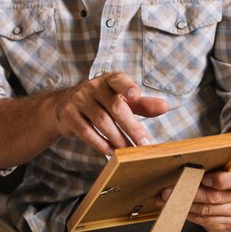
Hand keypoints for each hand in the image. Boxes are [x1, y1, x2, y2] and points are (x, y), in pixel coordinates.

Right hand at [51, 72, 167, 154]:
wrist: (64, 105)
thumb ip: (142, 104)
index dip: (127, 86)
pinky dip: (100, 143)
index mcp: (108, 80)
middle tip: (145, 143)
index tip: (136, 94)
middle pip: (115, 107)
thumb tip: (166, 106)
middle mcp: (92, 87)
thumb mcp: (120, 99)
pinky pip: (86, 132)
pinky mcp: (69, 115)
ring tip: (129, 151)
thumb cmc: (100, 102)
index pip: (119, 79)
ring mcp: (79, 100)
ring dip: (118, 139)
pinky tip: (111, 151)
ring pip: (102, 121)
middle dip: (132, 127)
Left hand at [157, 155, 230, 231]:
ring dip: (185, 206)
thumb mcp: (224, 155)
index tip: (201, 178)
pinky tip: (180, 209)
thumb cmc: (225, 164)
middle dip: (188, 194)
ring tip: (168, 200)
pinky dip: (191, 216)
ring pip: (208, 212)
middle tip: (168, 192)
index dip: (217, 180)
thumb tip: (185, 158)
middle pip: (215, 197)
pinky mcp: (230, 223)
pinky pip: (208, 223)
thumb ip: (211, 157)